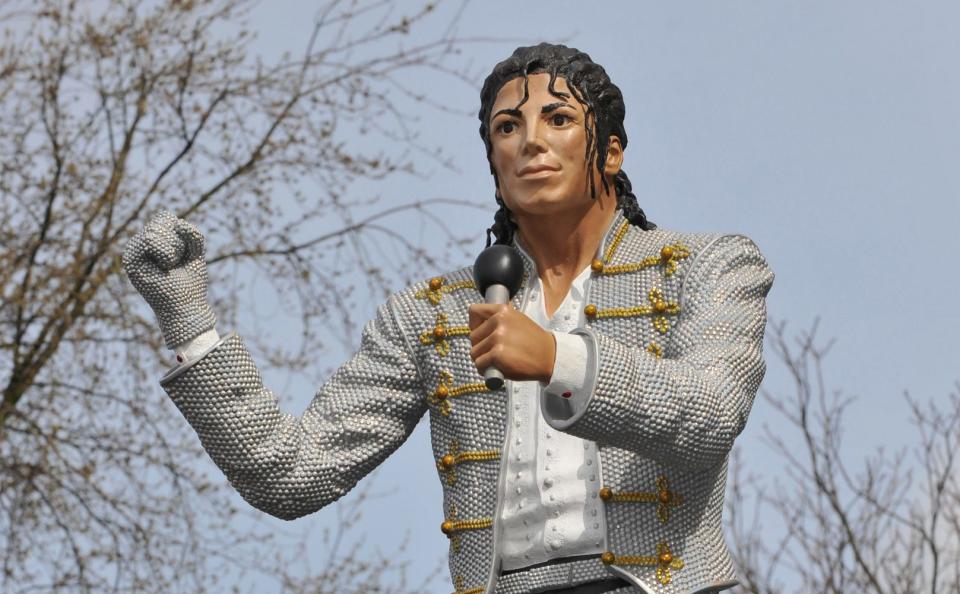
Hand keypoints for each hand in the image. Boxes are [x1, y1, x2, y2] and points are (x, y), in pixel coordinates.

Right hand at [122, 209, 215, 348]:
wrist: (185, 306)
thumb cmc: (190, 283)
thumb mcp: (195, 252)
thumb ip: (191, 234)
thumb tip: (179, 222)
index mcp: (153, 242)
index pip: (165, 217)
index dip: (181, 232)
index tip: (183, 253)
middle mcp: (140, 245)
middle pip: (160, 221)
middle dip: (178, 242)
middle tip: (177, 262)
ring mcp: (133, 252)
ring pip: (154, 230)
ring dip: (173, 249)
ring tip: (170, 266)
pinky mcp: (130, 261)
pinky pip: (149, 239)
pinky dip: (166, 252)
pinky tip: (165, 267)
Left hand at [468, 303, 555, 383]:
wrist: (549, 357)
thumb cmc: (533, 341)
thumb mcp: (516, 320)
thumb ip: (498, 320)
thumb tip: (477, 327)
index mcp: (502, 310)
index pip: (474, 311)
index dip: (474, 325)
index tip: (481, 333)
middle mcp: (498, 321)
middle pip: (472, 336)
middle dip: (480, 346)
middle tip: (493, 352)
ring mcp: (497, 338)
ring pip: (474, 352)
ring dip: (482, 359)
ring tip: (496, 362)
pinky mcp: (497, 354)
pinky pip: (479, 364)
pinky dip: (484, 370)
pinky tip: (496, 369)